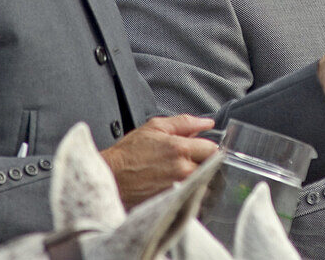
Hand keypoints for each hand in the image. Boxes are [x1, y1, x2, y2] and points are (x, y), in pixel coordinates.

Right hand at [100, 114, 217, 207]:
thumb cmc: (129, 154)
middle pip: (212, 167)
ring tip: (184, 174)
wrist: (111, 178)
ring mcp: (179, 188)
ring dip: (200, 178)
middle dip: (205, 163)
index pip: (213, 149)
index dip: (208, 147)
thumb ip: (184, 123)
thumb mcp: (155, 127)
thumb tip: (206, 123)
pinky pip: (194, 197)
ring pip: (205, 184)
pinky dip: (191, 192)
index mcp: (180, 149)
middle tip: (192, 161)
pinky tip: (179, 186)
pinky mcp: (174, 202)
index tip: (201, 149)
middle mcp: (183, 170)